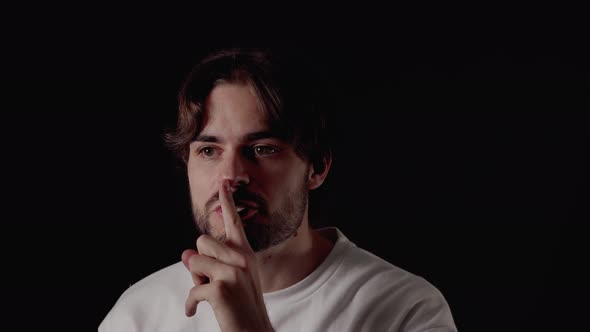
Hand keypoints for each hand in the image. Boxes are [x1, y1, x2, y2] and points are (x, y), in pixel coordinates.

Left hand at [181, 180, 272, 331]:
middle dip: (199, 261)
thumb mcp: (228, 280)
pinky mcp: (221, 288)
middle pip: (202, 241)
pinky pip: (192, 288)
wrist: (254, 331)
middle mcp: (242, 257)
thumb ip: (209, 263)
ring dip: (195, 281)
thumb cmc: (240, 307)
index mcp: (245, 253)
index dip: (228, 201)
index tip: (224, 182)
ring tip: (211, 295)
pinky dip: (191, 304)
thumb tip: (185, 254)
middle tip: (212, 282)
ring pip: (194, 261)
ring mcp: (233, 272)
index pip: (234, 222)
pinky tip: (197, 312)